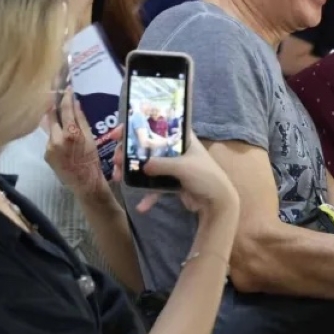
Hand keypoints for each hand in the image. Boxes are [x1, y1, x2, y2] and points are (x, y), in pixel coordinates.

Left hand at [43, 89, 106, 196]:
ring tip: (62, 118)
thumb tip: (75, 104)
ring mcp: (49, 147)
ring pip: (51, 128)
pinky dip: (56, 136)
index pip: (66, 110)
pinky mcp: (45, 154)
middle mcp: (57, 139)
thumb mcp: (90, 139)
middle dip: (54, 105)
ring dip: (56, 122)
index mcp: (71, 134)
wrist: (84, 183)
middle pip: (52, 115)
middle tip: (56, 95)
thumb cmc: (92, 161)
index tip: (67, 89)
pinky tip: (64, 141)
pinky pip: (50, 139)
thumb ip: (81, 121)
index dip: (66, 97)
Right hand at [114, 127, 237, 218]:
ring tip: (117, 177)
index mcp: (182, 139)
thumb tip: (141, 166)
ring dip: (132, 172)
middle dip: (129, 153)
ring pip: (147, 166)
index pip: (157, 126)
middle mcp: (176, 150)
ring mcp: (173, 167)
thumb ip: (161, 164)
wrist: (218, 202)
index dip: (137, 126)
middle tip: (115, 160)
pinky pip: (155, 187)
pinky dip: (147, 196)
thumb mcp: (183, 167)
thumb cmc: (205, 177)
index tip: (119, 134)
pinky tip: (141, 207)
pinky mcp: (172, 183)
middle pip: (147, 147)